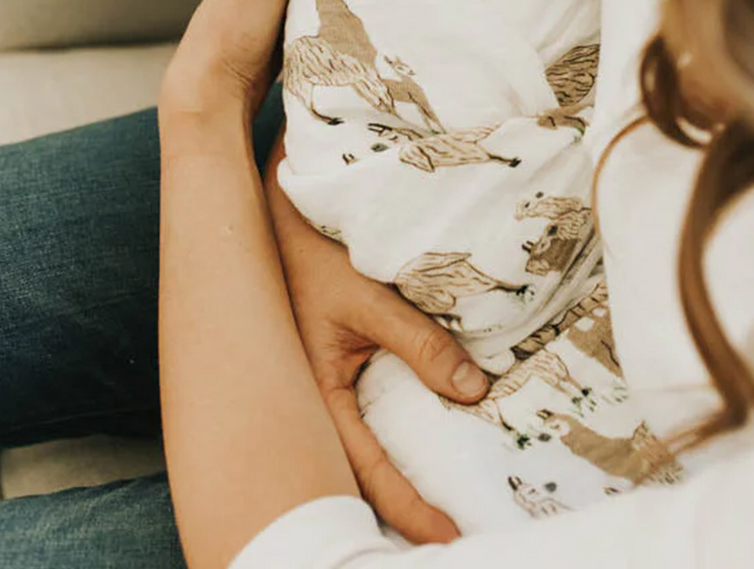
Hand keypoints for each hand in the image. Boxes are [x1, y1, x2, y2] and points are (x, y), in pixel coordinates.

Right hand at [262, 133, 489, 544]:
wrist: (280, 217)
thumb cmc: (315, 256)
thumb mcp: (367, 297)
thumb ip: (417, 342)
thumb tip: (473, 391)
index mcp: (316, 396)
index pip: (368, 472)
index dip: (411, 510)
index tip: (450, 539)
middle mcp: (319, 402)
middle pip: (364, 475)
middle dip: (407, 511)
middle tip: (456, 538)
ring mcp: (329, 388)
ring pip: (367, 449)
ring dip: (404, 475)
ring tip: (450, 504)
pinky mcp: (341, 369)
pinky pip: (371, 416)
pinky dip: (400, 436)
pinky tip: (429, 440)